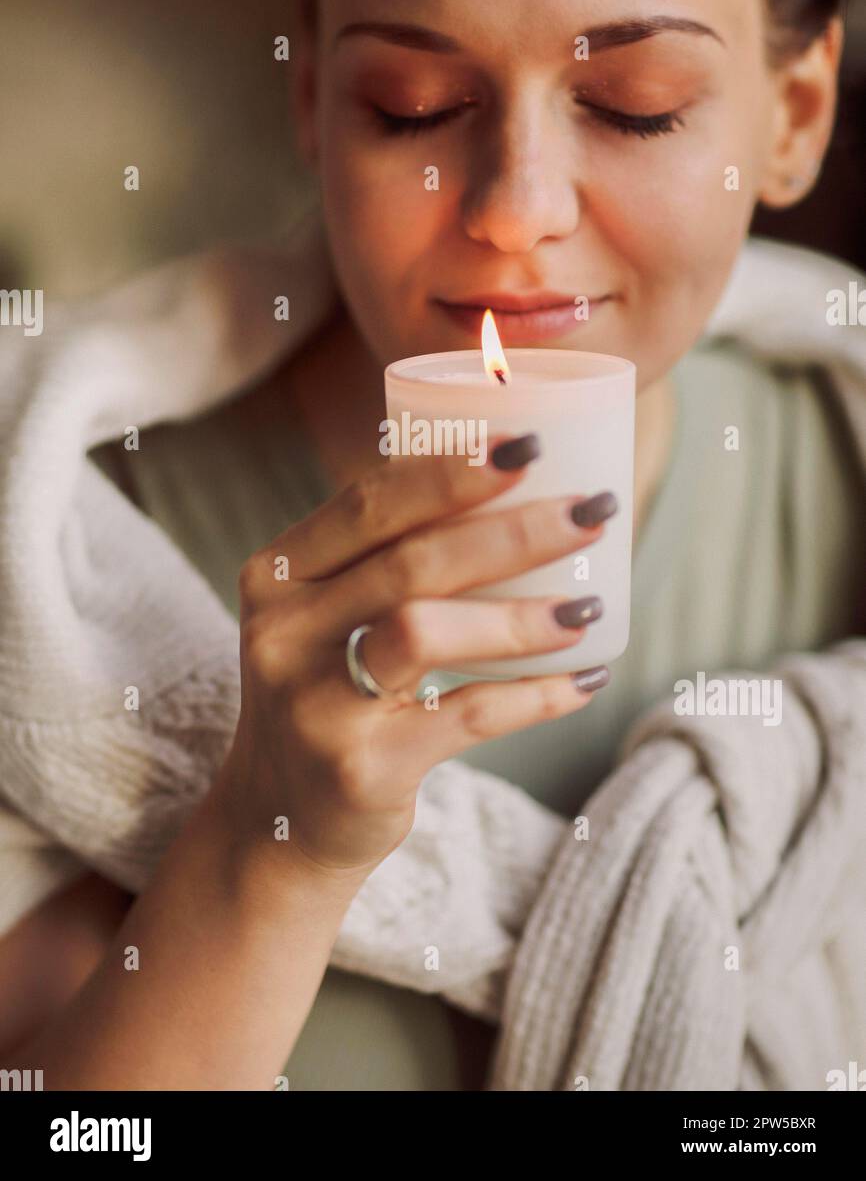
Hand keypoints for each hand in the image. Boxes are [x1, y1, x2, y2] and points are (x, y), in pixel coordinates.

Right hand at [223, 434, 616, 879]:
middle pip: (410, 562)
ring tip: (589, 606)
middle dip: (513, 532)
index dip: (451, 470)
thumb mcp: (326, 620)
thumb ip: (386, 561)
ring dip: (522, 616)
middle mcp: (284, 634)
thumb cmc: (330, 695)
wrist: (278, 823)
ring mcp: (315, 704)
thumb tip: (516, 487)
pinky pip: (464, 717)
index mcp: (279, 576)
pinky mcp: (359, 769)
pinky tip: (582, 680)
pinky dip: (534, 696)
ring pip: (425, 632)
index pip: (368, 505)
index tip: (530, 444)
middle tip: (592, 512)